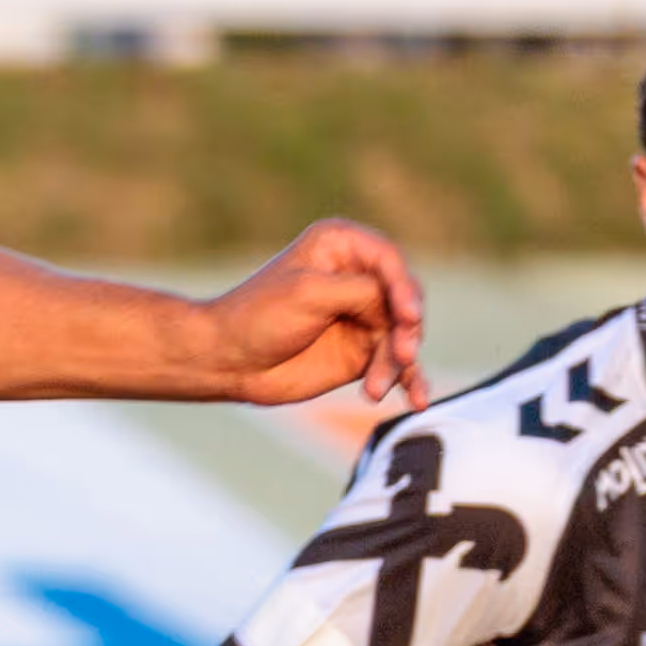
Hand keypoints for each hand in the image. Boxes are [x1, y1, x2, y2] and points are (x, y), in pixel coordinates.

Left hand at [205, 218, 426, 412]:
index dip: (404, 290)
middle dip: (405, 330)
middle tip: (399, 355)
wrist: (228, 361)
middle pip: (404, 300)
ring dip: (397, 363)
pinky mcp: (362, 351)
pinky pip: (397, 364)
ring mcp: (362, 315)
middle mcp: (357, 276)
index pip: (389, 263)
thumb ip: (360, 292)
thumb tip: (399, 309)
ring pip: (403, 335)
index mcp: (342, 246)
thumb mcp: (309, 293)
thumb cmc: (258, 317)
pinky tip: (417, 400)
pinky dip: (408, 381)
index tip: (407, 317)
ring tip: (374, 388)